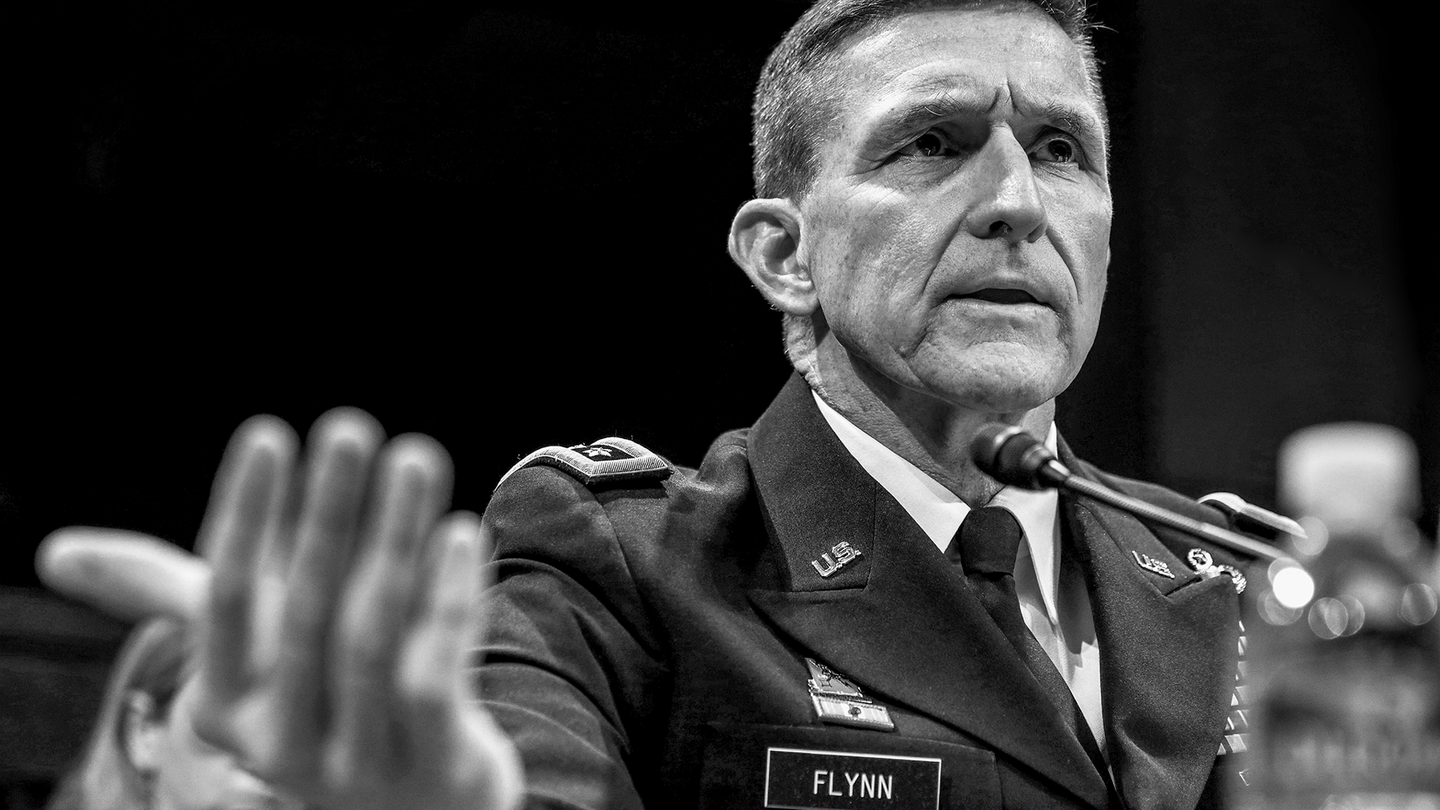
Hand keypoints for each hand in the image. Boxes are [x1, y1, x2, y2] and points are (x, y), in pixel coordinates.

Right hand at [38, 409, 524, 809]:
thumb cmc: (316, 698)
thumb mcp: (245, 651)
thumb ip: (163, 593)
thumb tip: (58, 553)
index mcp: (226, 703)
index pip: (225, 600)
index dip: (246, 518)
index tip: (268, 434)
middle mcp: (282, 740)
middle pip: (306, 611)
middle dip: (327, 513)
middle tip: (348, 427)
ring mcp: (362, 760)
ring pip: (373, 637)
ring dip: (395, 539)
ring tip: (414, 457)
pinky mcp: (438, 765)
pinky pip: (435, 677)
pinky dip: (449, 603)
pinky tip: (462, 533)